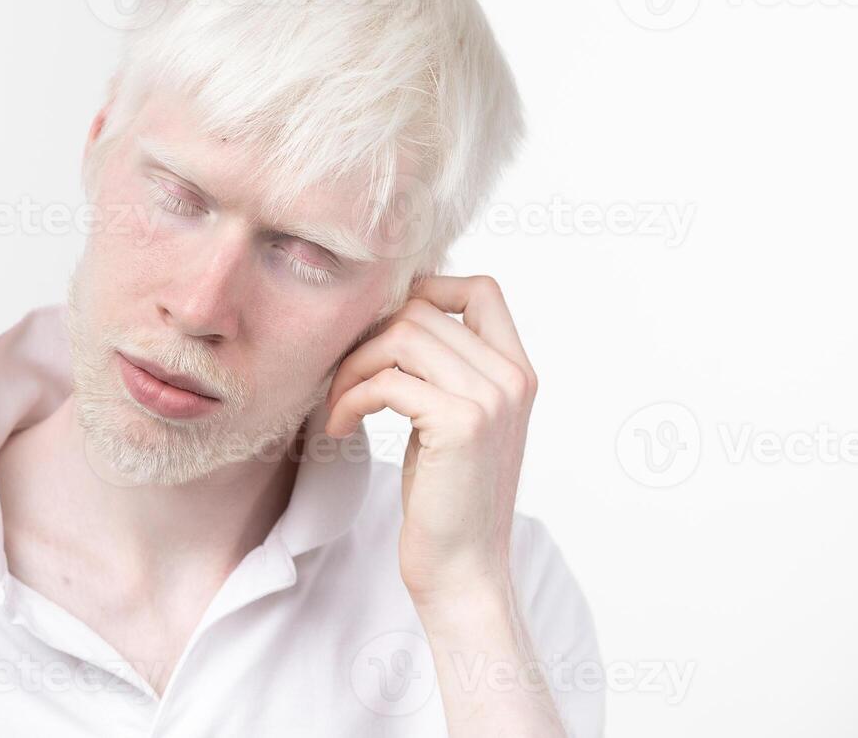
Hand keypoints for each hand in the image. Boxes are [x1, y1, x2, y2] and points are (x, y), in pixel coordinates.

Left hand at [323, 275, 537, 608]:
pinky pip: (387, 380)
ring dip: (353, 367)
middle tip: (343, 381)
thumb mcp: (451, 418)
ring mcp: (491, 399)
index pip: (481, 289)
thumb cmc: (447, 497)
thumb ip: (441, 367)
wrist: (462, 569)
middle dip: (367, 339)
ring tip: (340, 405)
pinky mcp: (461, 424)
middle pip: (422, 310)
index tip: (383, 333)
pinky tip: (340, 426)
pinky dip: (350, 398)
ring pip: (401, 336)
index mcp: (517, 371)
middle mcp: (512, 378)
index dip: (425, 291)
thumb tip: (390, 314)